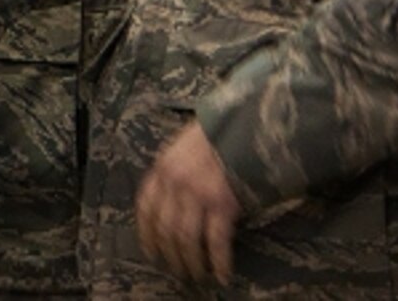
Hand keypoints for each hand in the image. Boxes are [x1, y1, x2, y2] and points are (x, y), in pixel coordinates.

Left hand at [136, 120, 240, 285]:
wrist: (250, 121)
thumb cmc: (222, 131)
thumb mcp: (187, 144)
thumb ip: (176, 169)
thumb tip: (174, 201)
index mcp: (164, 167)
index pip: (146, 207)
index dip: (147, 233)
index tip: (152, 252)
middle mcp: (175, 182)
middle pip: (165, 228)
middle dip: (171, 254)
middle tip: (178, 270)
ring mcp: (198, 193)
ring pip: (186, 239)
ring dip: (191, 262)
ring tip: (197, 275)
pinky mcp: (222, 203)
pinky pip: (216, 241)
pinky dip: (219, 261)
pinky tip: (222, 274)